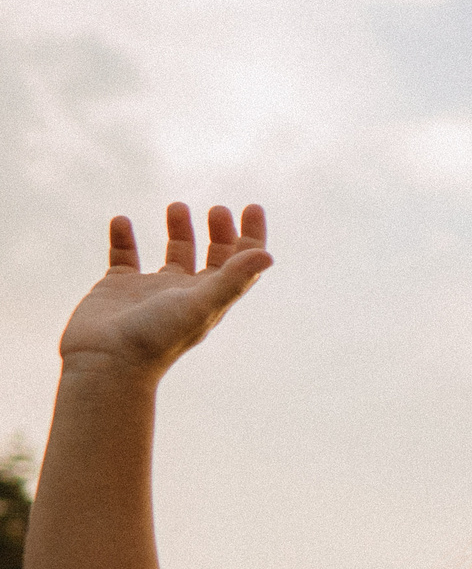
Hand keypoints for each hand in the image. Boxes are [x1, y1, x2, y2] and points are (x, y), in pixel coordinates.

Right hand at [61, 203, 271, 377]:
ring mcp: (151, 291)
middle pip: (212, 258)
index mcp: (210, 299)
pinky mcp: (116, 289)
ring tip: (178, 206)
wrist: (106, 362)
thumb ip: (233, 279)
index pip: (240, 266)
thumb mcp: (201, 305)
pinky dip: (123, 238)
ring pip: (173, 255)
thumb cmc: (156, 337)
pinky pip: (123, 257)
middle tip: (218, 209)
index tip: (252, 207)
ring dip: (179, 231)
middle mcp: (185, 294)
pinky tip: (122, 221)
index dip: (251, 238)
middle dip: (220, 233)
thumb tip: (268, 255)